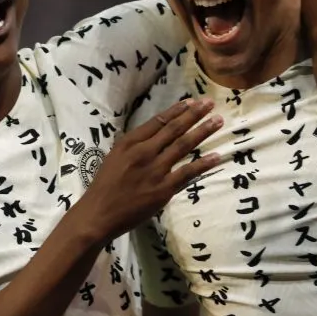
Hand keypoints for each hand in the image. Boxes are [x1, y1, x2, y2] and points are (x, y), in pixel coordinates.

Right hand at [78, 99, 221, 241]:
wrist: (98, 214)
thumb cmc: (104, 187)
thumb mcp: (115, 157)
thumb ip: (134, 146)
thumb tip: (155, 136)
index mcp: (129, 143)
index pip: (158, 121)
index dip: (177, 110)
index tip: (192, 101)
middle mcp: (144, 152)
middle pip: (174, 129)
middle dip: (195, 114)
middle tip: (210, 103)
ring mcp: (155, 170)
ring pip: (184, 145)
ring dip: (203, 131)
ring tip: (218, 121)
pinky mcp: (163, 189)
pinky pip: (187, 173)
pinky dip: (203, 164)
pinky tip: (216, 156)